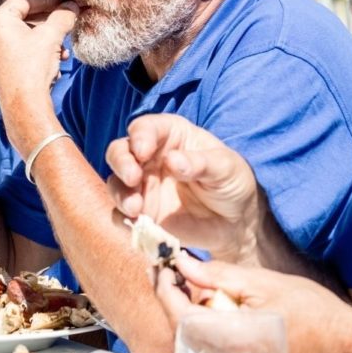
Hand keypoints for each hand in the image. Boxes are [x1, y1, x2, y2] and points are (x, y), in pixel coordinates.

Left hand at [0, 0, 76, 151]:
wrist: (24, 107)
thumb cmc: (33, 68)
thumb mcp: (52, 37)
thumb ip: (62, 16)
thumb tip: (72, 6)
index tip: (66, 3)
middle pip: (24, 17)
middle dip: (50, 20)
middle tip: (67, 19)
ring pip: (24, 35)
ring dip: (47, 39)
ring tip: (64, 48)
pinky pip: (19, 49)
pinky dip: (38, 51)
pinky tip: (56, 61)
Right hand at [105, 113, 263, 262]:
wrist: (236, 224)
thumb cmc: (233, 184)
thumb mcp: (227, 168)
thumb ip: (201, 163)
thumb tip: (172, 160)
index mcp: (171, 136)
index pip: (146, 128)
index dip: (140, 136)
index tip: (143, 151)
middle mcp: (150, 158)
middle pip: (120, 151)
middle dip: (121, 162)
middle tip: (132, 177)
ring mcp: (143, 186)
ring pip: (116, 182)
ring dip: (120, 193)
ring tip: (135, 208)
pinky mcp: (141, 213)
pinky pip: (121, 214)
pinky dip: (122, 218)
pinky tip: (136, 224)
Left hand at [155, 251, 351, 352]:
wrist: (349, 351)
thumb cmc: (317, 316)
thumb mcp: (265, 284)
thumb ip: (219, 276)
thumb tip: (183, 264)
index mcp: (229, 339)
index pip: (179, 315)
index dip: (165, 288)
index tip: (160, 266)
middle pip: (180, 328)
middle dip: (172, 296)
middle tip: (169, 268)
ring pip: (193, 337)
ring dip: (186, 307)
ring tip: (190, 280)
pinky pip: (209, 344)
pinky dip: (203, 321)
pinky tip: (210, 301)